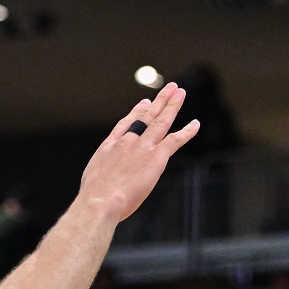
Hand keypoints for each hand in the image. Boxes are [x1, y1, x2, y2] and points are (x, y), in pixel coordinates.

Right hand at [78, 84, 200, 222]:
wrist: (100, 200)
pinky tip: (195, 124)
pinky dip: (186, 131)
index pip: (126, 123)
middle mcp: (127, 141)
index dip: (137, 111)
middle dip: (159, 101)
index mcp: (110, 146)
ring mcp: (142, 148)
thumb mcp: (93, 177)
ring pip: (160, 121)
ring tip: (179, 92)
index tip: (145, 102)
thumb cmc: (94, 197)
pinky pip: (174, 140)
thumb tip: (102, 182)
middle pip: (145, 116)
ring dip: (171, 105)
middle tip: (169, 88)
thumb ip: (103, 173)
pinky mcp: (155, 158)